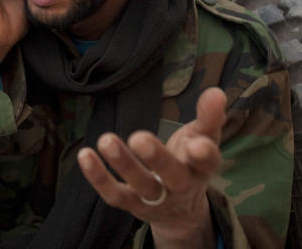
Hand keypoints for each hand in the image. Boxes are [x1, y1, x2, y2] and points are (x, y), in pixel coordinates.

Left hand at [77, 87, 226, 248]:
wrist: (181, 209)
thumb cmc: (190, 162)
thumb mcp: (204, 138)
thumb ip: (210, 116)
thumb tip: (216, 92)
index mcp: (202, 168)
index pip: (208, 163)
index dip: (203, 155)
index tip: (196, 144)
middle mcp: (182, 187)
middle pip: (173, 176)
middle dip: (157, 158)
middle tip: (139, 138)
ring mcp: (156, 199)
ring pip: (142, 186)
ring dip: (123, 164)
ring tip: (106, 140)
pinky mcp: (132, 204)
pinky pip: (114, 195)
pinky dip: (98, 178)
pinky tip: (85, 155)